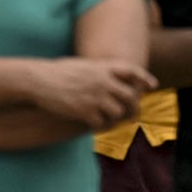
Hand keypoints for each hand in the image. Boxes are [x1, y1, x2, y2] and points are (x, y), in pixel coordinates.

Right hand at [27, 58, 158, 129]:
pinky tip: (95, 126)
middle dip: (133, 107)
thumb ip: (98, 70)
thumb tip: (108, 75)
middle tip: (133, 115)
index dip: (144, 78)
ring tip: (110, 121)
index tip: (152, 86)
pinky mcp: (85, 112)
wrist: (40, 80)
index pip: (132, 71)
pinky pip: (101, 124)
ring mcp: (96, 97)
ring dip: (115, 118)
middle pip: (129, 96)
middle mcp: (104, 82)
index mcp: (103, 67)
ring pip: (118, 112)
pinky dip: (100, 126)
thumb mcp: (82, 64)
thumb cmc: (57, 71)